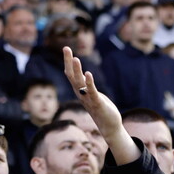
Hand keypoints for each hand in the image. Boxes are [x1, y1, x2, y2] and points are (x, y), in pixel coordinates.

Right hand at [61, 45, 133, 161]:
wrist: (108, 126)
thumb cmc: (100, 108)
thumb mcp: (91, 94)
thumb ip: (86, 85)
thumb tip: (83, 74)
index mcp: (79, 90)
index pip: (70, 74)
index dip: (68, 61)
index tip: (66, 48)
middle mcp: (81, 94)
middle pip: (72, 76)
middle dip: (69, 62)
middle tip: (66, 48)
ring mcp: (88, 99)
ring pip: (80, 83)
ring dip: (77, 71)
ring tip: (75, 58)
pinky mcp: (97, 103)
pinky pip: (92, 92)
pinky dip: (89, 83)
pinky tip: (88, 74)